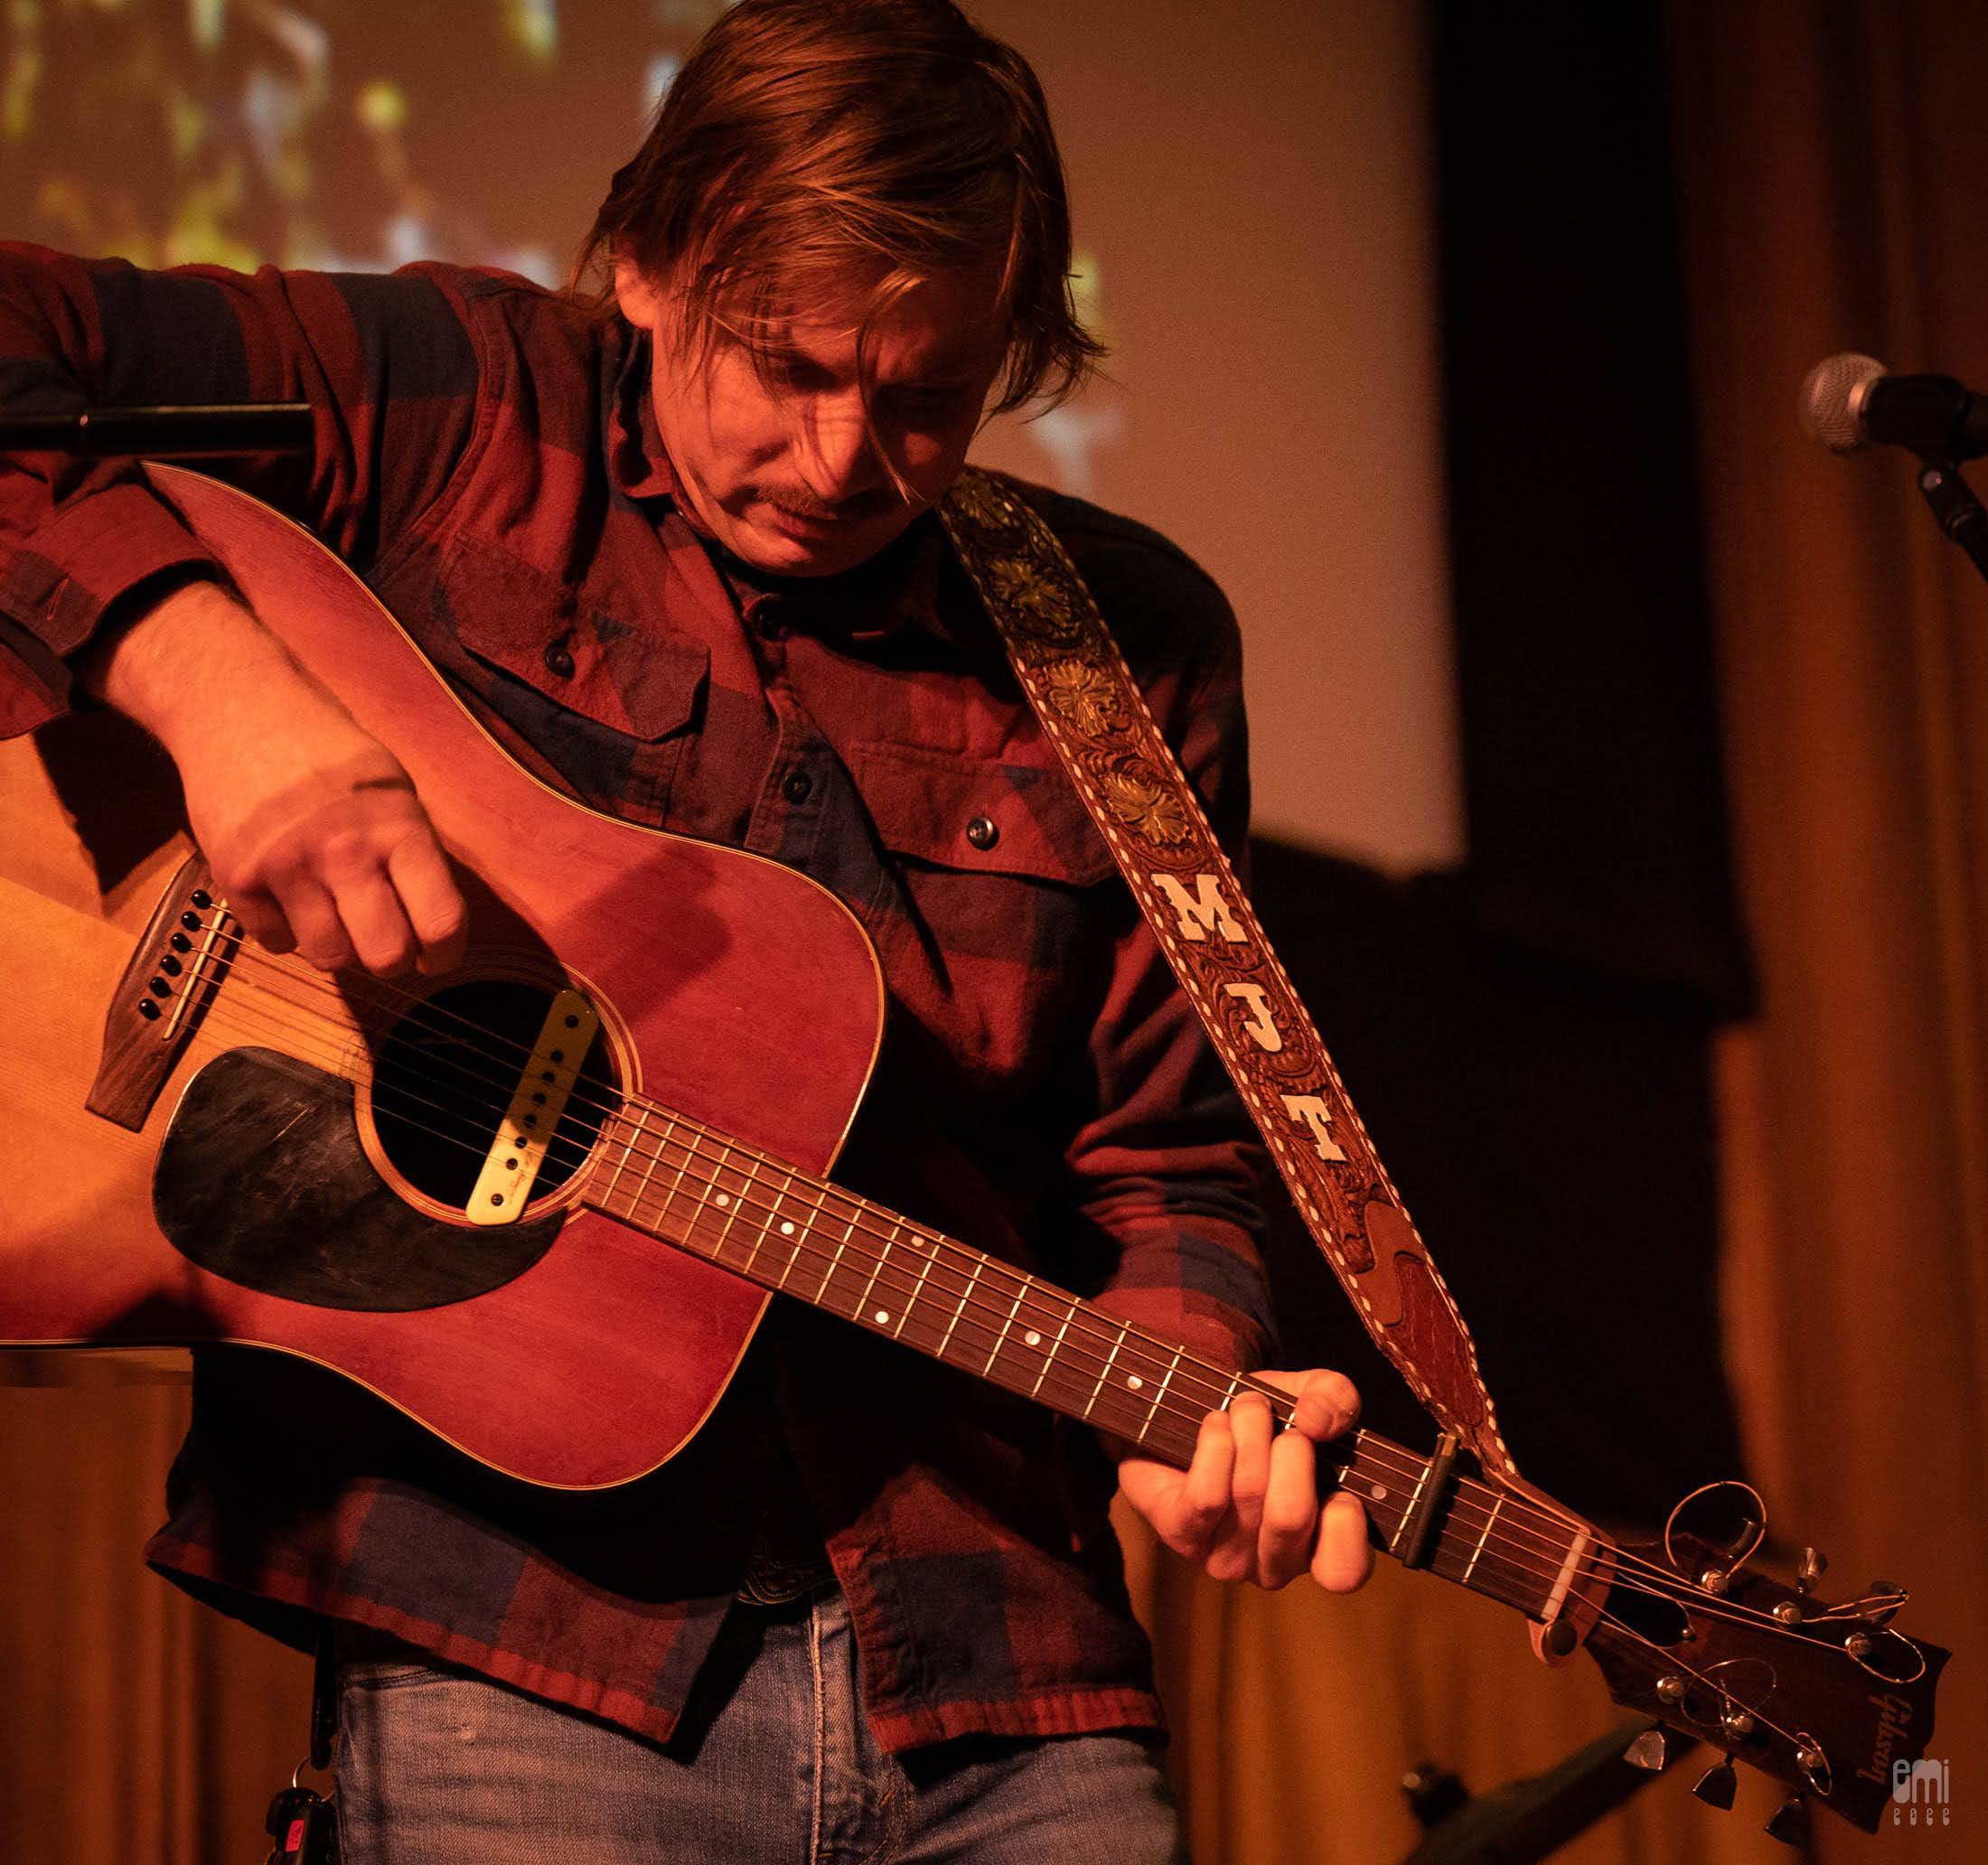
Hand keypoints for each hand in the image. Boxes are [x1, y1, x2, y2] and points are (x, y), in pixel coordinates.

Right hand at [86, 579, 466, 976]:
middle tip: (385, 944)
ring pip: (328, 959)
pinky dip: (286, 932)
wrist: (239, 707)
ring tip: (337, 916)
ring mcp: (287, 867)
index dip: (445, 954)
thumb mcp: (395, 789)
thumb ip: (414, 853)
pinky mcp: (237, 877)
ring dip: (338, 948)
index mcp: (399, 828)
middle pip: (385, 956)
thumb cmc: (327, 752)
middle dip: (392, 961)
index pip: (441, 922)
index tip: (437, 958)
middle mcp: (345, 851)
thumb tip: (436, 927)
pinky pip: (275, 943)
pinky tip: (290, 898)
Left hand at [1114, 1368, 1372, 1592]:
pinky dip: (1215, 1444)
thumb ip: (1334, 1398)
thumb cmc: (1260, 1424)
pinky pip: (1206, 1494)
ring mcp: (1228, 1558)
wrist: (1187, 1420)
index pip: (1343, 1572)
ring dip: (1249, 1432)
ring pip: (1248, 1493)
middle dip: (1290, 1449)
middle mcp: (1277, 1564)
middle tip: (1281, 1422)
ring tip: (1245, 1409)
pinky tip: (1216, 1424)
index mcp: (1320, 1545)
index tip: (1339, 1486)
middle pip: (1290, 1516)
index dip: (1345, 1528)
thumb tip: (1317, 1421)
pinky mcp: (1183, 1537)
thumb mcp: (1307, 1398)